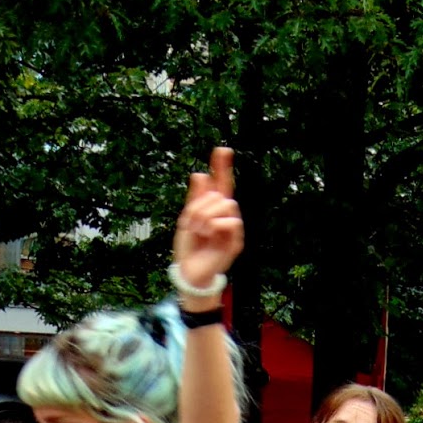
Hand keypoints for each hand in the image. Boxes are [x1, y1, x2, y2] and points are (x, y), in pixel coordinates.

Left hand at [172, 146, 242, 291]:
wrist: (189, 272)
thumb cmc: (188, 248)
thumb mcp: (186, 219)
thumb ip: (195, 198)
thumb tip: (200, 174)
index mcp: (212, 208)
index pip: (220, 183)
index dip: (221, 166)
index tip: (222, 150)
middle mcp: (224, 215)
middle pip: (220, 193)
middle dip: (202, 205)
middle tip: (192, 222)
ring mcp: (231, 228)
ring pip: (227, 204)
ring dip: (208, 215)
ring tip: (199, 230)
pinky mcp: (236, 240)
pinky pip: (232, 221)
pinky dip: (217, 225)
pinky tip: (209, 235)